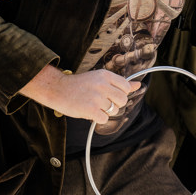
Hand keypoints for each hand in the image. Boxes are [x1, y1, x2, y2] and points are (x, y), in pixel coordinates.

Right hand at [20, 66, 140, 124]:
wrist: (57, 89)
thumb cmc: (79, 85)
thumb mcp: (99, 78)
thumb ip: (119, 83)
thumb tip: (138, 85)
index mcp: (106, 75)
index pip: (126, 86)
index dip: (120, 93)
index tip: (110, 94)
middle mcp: (103, 85)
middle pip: (122, 100)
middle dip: (114, 104)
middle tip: (101, 102)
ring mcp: (97, 97)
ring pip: (114, 110)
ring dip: (105, 111)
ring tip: (93, 105)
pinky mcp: (91, 109)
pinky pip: (104, 119)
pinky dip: (98, 118)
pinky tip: (89, 112)